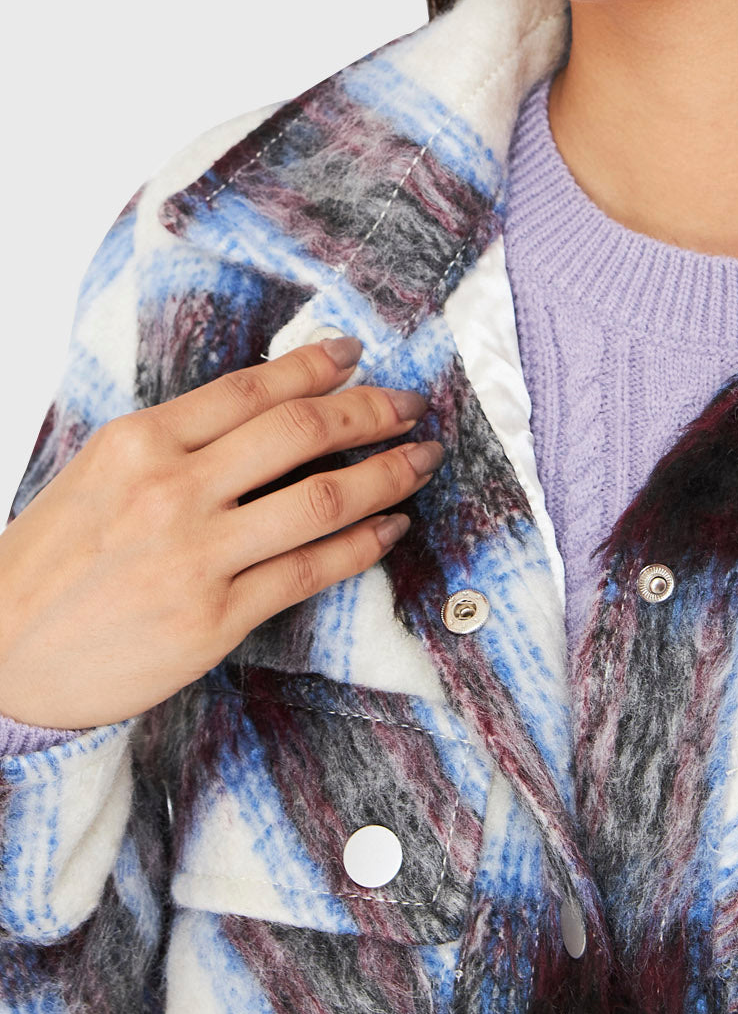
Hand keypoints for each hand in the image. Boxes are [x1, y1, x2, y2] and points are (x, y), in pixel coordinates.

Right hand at [0, 338, 442, 728]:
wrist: (3, 658)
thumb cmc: (49, 568)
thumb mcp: (98, 476)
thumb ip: (174, 445)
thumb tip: (264, 416)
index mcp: (137, 442)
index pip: (251, 389)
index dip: (315, 366)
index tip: (354, 355)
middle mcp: (171, 489)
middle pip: (300, 430)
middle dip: (371, 409)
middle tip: (410, 404)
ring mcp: (196, 554)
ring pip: (321, 497)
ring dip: (387, 473)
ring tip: (421, 460)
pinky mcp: (216, 617)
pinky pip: (311, 569)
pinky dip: (364, 544)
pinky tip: (390, 527)